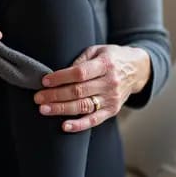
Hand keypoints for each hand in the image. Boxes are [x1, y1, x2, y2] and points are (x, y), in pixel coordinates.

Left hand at [33, 44, 150, 132]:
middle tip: (37, 98)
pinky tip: (64, 126)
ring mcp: (112, 98)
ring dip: (61, 109)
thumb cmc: (112, 57)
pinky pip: (94, 120)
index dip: (60, 78)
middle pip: (78, 91)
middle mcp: (110, 83)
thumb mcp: (97, 50)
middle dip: (55, 95)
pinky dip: (79, 125)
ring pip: (83, 106)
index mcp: (106, 64)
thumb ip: (81, 60)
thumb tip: (58, 73)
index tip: (44, 81)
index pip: (79, 73)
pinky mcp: (112, 110)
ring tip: (44, 109)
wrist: (137, 69)